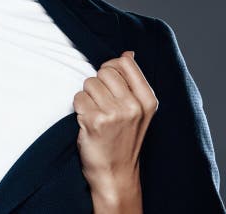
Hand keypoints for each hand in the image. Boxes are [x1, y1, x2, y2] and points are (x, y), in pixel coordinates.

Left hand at [73, 51, 157, 207]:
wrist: (115, 173)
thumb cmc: (123, 139)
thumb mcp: (139, 111)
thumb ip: (133, 82)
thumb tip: (128, 53)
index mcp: (148, 100)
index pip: (125, 62)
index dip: (110, 67)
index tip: (109, 82)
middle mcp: (134, 106)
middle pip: (104, 70)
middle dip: (97, 83)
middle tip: (101, 103)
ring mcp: (115, 113)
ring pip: (88, 83)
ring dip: (87, 96)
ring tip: (95, 114)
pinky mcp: (95, 120)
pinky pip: (78, 97)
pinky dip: (78, 108)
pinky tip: (87, 122)